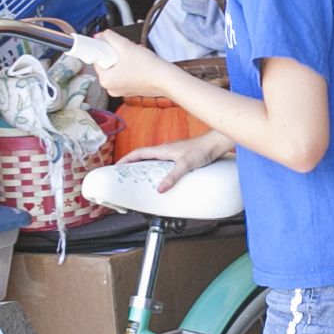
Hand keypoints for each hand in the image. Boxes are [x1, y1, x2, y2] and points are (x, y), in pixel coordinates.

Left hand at [70, 28, 178, 99]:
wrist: (167, 79)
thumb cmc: (149, 68)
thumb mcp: (126, 47)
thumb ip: (111, 38)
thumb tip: (102, 35)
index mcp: (106, 81)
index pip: (97, 60)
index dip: (104, 49)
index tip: (111, 44)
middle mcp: (111, 88)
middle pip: (107, 64)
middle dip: (116, 54)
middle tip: (126, 50)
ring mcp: (121, 90)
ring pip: (116, 69)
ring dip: (123, 59)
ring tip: (135, 55)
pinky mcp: (130, 90)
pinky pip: (124, 75)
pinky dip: (129, 67)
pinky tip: (138, 63)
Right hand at [117, 132, 231, 188]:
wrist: (216, 143)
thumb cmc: (202, 149)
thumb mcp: (185, 164)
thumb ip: (172, 177)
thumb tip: (159, 190)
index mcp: (163, 149)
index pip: (139, 153)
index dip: (127, 158)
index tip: (116, 165)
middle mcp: (166, 149)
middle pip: (144, 156)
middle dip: (132, 164)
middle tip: (125, 174)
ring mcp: (173, 153)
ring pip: (154, 159)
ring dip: (145, 166)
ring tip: (140, 178)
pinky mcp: (180, 157)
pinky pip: (163, 163)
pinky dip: (157, 169)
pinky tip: (161, 177)